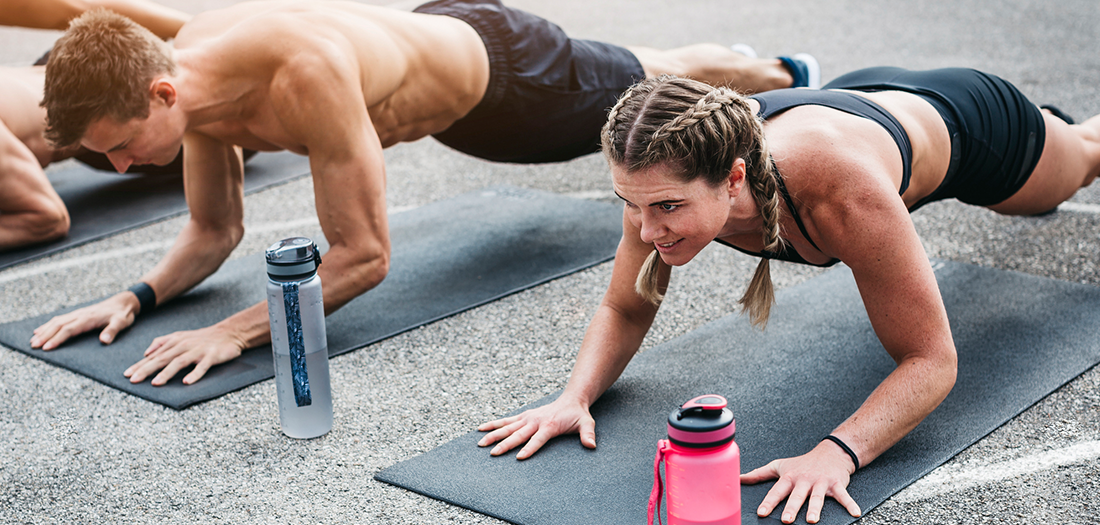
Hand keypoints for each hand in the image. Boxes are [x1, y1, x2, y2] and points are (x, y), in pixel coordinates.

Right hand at [31, 292, 139, 349]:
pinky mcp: (78, 314)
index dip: (57, 339)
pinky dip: (48, 325)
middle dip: (45, 336)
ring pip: (57, 321)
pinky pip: (60, 319)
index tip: (46, 347)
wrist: (124, 301)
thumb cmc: (123, 314)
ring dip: (44, 331)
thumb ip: (113, 331)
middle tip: (33, 346)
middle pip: (58, 325)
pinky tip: (40, 330)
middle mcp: (80, 315)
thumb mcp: (122, 322)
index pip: (69, 330)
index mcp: (88, 318)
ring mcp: (78, 314)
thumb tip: (104, 341)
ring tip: (33, 340)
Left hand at [124, 324, 244, 385]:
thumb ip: (162, 342)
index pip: (154, 355)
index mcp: (175, 342)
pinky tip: (187, 382)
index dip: (140, 365)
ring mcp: (198, 351)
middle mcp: (184, 346)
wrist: (229, 333)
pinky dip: (194, 374)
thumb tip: (146, 352)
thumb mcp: (180, 336)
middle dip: (147, 369)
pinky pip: (202, 366)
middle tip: (134, 380)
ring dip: (167, 373)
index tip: (127, 375)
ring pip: (179, 362)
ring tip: (156, 383)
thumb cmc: (203, 337)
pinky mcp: (212, 356)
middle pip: (162, 358)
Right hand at [477, 397, 595, 459]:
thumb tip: (591, 445)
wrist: (571, 400)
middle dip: (505, 444)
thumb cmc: (578, 415)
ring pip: (507, 427)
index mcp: (549, 426)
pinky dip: (493, 424)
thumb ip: (588, 435)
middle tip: (493, 453)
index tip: (519, 457)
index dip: (529, 448)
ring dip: (494, 434)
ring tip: (480, 443)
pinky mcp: (523, 416)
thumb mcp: (586, 424)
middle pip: (518, 435)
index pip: (537, 439)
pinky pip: (506, 421)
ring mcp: (527, 418)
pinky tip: (480, 429)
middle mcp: (535, 421)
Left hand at [740, 440, 861, 523]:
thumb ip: (759, 474)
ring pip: (818, 497)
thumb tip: (738, 478)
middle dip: (792, 508)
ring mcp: (821, 482)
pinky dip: (850, 504)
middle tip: (787, 520)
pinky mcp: (837, 484)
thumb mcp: (779, 465)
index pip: (777, 491)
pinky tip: (854, 513)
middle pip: (797, 496)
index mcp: (789, 478)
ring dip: (816, 508)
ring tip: (813, 520)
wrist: (830, 452)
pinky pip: (844, 496)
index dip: (769, 502)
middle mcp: (804, 480)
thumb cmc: (802, 463)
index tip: (762, 512)